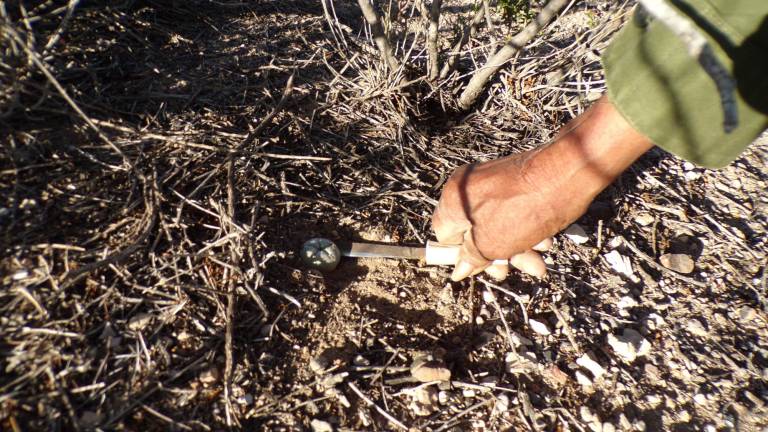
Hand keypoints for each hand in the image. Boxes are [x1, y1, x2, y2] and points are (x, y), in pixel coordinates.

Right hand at [432, 150, 568, 280]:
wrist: (566, 174)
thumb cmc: (525, 208)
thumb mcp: (492, 243)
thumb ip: (472, 258)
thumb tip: (458, 271)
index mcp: (454, 201)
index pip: (445, 235)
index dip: (461, 254)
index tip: (481, 266)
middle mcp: (468, 189)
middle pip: (474, 234)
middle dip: (496, 255)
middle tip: (511, 268)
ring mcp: (491, 183)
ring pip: (497, 226)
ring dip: (517, 247)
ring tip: (539, 256)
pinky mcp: (514, 182)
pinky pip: (512, 213)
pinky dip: (526, 230)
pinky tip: (545, 240)